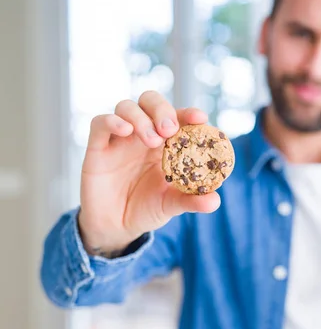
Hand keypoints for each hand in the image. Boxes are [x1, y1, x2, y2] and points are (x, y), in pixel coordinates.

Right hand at [78, 91, 219, 255]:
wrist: (116, 227)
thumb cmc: (147, 209)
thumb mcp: (172, 205)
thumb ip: (192, 200)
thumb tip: (215, 201)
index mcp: (166, 142)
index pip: (178, 117)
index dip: (189, 113)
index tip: (200, 118)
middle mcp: (143, 134)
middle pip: (151, 101)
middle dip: (162, 110)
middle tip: (170, 129)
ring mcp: (120, 138)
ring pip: (127, 107)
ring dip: (141, 118)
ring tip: (152, 141)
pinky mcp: (98, 146)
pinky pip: (100, 123)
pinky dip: (112, 121)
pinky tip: (125, 130)